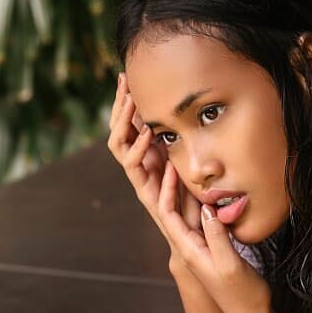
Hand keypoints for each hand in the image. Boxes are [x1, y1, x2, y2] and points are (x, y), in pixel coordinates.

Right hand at [107, 71, 190, 258]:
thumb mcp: (187, 162)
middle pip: (117, 132)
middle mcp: (139, 167)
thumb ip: (182, 141)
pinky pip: (140, 176)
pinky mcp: (149, 198)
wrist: (193, 236)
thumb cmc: (191, 199)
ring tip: (137, 111)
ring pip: (121, 151)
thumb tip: (188, 111)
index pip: (127, 123)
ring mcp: (142, 182)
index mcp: (146, 156)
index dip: (124, 101)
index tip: (126, 76)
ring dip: (128, 130)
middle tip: (126, 86)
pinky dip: (145, 155)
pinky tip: (153, 139)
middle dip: (120, 108)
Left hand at [157, 158, 272, 312]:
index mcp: (189, 252)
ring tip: (187, 170)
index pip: (168, 214)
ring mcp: (203, 250)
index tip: (171, 167)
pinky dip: (204, 205)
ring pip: (189, 216)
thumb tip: (206, 208)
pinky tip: (211, 193)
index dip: (167, 189)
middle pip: (174, 212)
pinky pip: (204, 223)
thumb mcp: (231, 264)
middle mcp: (191, 249)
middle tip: (173, 161)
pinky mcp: (215, 251)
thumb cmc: (243, 295)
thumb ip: (217, 237)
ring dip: (187, 194)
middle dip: (171, 186)